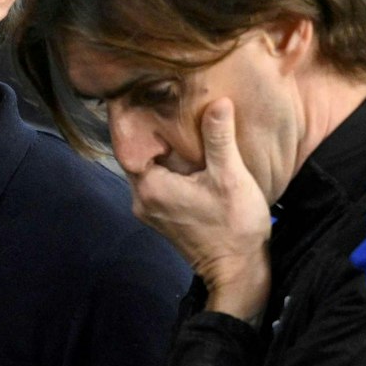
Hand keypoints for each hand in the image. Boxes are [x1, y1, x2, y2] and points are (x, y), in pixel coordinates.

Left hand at [129, 99, 272, 320]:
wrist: (238, 271)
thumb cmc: (234, 225)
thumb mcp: (230, 177)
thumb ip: (219, 139)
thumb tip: (218, 102)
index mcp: (150, 187)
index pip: (127, 145)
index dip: (131, 120)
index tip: (136, 95)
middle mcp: (141, 200)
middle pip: (136, 156)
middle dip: (148, 132)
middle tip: (158, 101)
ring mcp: (149, 211)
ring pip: (146, 170)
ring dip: (158, 150)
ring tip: (172, 121)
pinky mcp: (163, 217)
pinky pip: (156, 183)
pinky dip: (165, 167)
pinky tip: (183, 153)